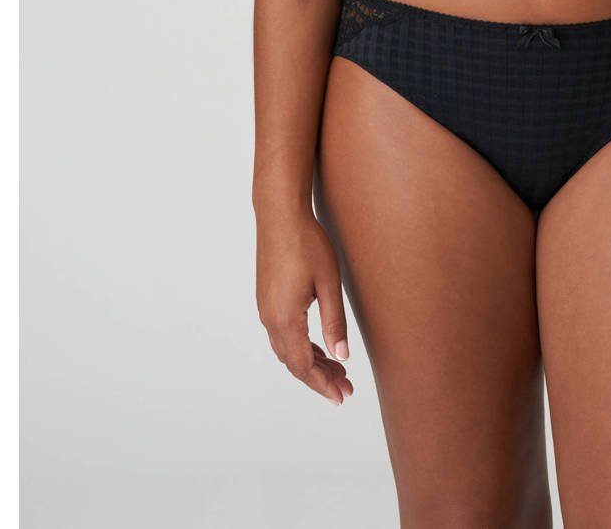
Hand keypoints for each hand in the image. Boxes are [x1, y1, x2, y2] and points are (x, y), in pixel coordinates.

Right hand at [256, 203, 354, 406]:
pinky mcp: (267, 298)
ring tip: (337, 370)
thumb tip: (342, 357)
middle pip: (294, 363)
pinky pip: (282, 335)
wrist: (280, 214)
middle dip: (319, 378)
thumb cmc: (307, 243)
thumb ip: (334, 322)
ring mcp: (265, 308)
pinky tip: (318, 346)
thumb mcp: (329, 283)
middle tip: (345, 389)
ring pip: (287, 350)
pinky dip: (301, 346)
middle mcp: (270, 318)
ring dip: (310, 363)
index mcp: (285, 318)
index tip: (340, 397)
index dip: (322, 384)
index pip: (303, 366)